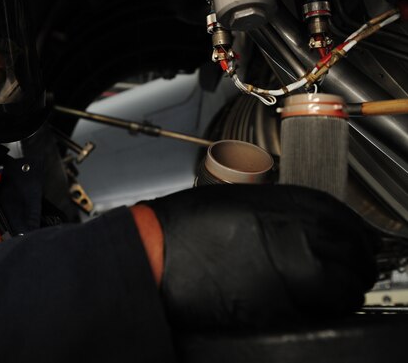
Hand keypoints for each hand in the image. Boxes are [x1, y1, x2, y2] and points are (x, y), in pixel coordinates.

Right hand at [143, 184, 376, 328]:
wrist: (155, 256)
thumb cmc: (185, 227)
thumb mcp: (236, 199)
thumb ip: (279, 207)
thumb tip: (310, 217)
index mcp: (278, 211)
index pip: (341, 219)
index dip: (353, 228)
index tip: (354, 234)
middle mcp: (287, 244)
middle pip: (350, 255)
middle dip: (357, 258)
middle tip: (355, 260)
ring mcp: (282, 281)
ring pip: (341, 289)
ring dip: (346, 285)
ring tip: (337, 282)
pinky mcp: (272, 313)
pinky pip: (317, 313)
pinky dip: (323, 307)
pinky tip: (314, 300)